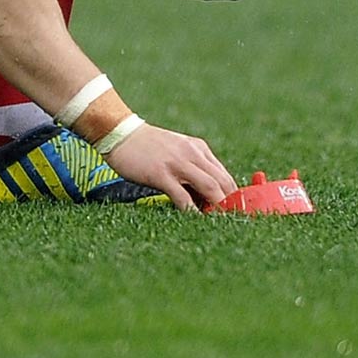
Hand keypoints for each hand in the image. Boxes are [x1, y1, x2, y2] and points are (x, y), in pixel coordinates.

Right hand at [102, 122, 234, 209]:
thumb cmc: (148, 147)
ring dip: (218, 207)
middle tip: (233, 221)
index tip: (235, 212)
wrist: (122, 134)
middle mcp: (193, 154)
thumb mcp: (177, 151)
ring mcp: (178, 163)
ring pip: (209, 187)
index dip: (233, 196)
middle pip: (222, 181)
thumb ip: (192, 168)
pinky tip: (195, 220)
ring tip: (221, 223)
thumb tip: (204, 195)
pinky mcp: (161, 174)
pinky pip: (183, 196)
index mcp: (199, 148)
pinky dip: (192, 211)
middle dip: (231, 203)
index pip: (224, 174)